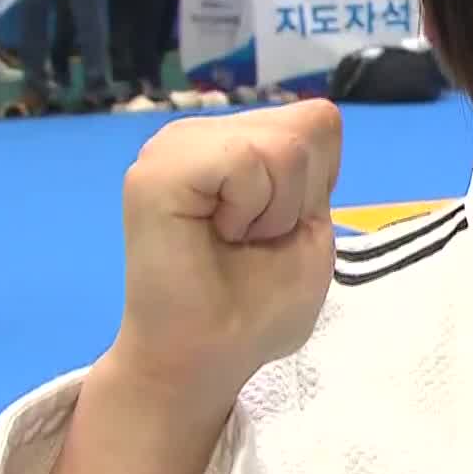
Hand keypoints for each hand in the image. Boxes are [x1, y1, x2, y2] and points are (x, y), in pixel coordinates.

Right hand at [108, 102, 341, 402]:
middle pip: (306, 126)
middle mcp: (200, 133)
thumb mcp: (311, 225)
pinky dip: (252, 208)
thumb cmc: (256, 305)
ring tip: (233, 240)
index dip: (317, 184)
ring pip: (282, 143)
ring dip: (275, 209)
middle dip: (299, 197)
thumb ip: (314, 163)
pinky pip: (245, 159)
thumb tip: (315, 114)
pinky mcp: (155, 171)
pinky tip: (218, 236)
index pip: (317, 120)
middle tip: (252, 241)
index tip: (278, 230)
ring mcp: (173, 146)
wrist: (205, 359)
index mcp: (234, 143)